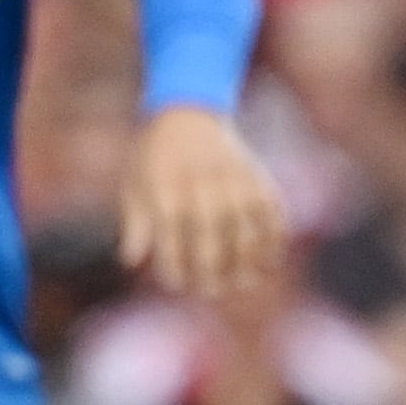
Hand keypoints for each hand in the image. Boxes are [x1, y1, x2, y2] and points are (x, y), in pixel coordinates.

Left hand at [122, 105, 284, 300]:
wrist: (189, 112)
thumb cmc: (154, 158)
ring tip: (244, 283)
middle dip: (212, 270)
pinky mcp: (257, 178)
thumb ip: (136, 225)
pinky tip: (270, 260)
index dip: (176, 266)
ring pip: (246, 230)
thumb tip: (131, 262)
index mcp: (166, 191)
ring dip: (248, 261)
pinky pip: (272, 213)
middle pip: (212, 239)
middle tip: (212, 292)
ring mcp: (233, 183)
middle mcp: (202, 188)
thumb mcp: (134, 186)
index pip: (172, 239)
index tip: (177, 285)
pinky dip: (274, 238)